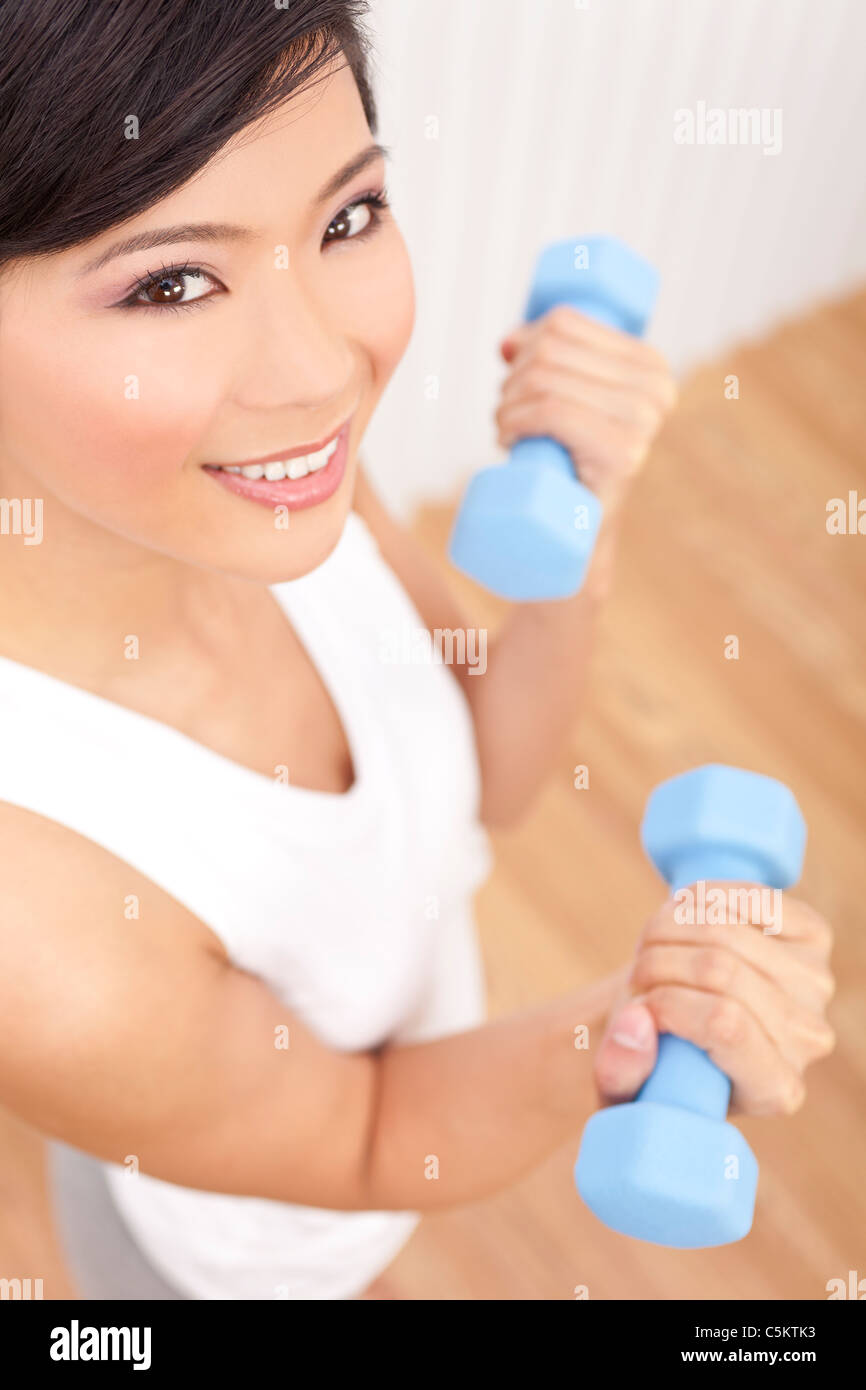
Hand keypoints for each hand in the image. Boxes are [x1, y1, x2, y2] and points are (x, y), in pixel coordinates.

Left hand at [495, 305, 677, 514]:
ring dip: (506, 404)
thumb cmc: (570, 464)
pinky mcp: (623, 453)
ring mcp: (643, 422)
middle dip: (511, 380)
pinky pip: (552, 411)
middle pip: (549, 351)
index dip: (522, 343)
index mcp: (650, 365)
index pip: (564, 322)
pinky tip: (508, 437)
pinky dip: (515, 420)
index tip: (513, 378)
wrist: (583, 534)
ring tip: (505, 429)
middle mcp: (656, 388)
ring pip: (544, 382)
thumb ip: (548, 364)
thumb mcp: (568, 402)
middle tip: (506, 416)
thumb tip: (507, 344)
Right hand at [592, 888, 834, 1115]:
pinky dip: (702, 896)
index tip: (638, 1006)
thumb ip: (621, 1070)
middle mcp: (808, 1039)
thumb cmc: (658, 1057)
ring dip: (668, 926)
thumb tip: (636, 1020)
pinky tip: (682, 912)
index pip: (726, 1026)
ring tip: (650, 946)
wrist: (695, 1017)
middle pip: (720, 970)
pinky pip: (750, 897)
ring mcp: (816, 984)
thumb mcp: (625, 1085)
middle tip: (636, 975)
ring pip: (726, 930)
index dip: (669, 1003)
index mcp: (773, 1090)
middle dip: (657, 962)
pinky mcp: (815, 936)